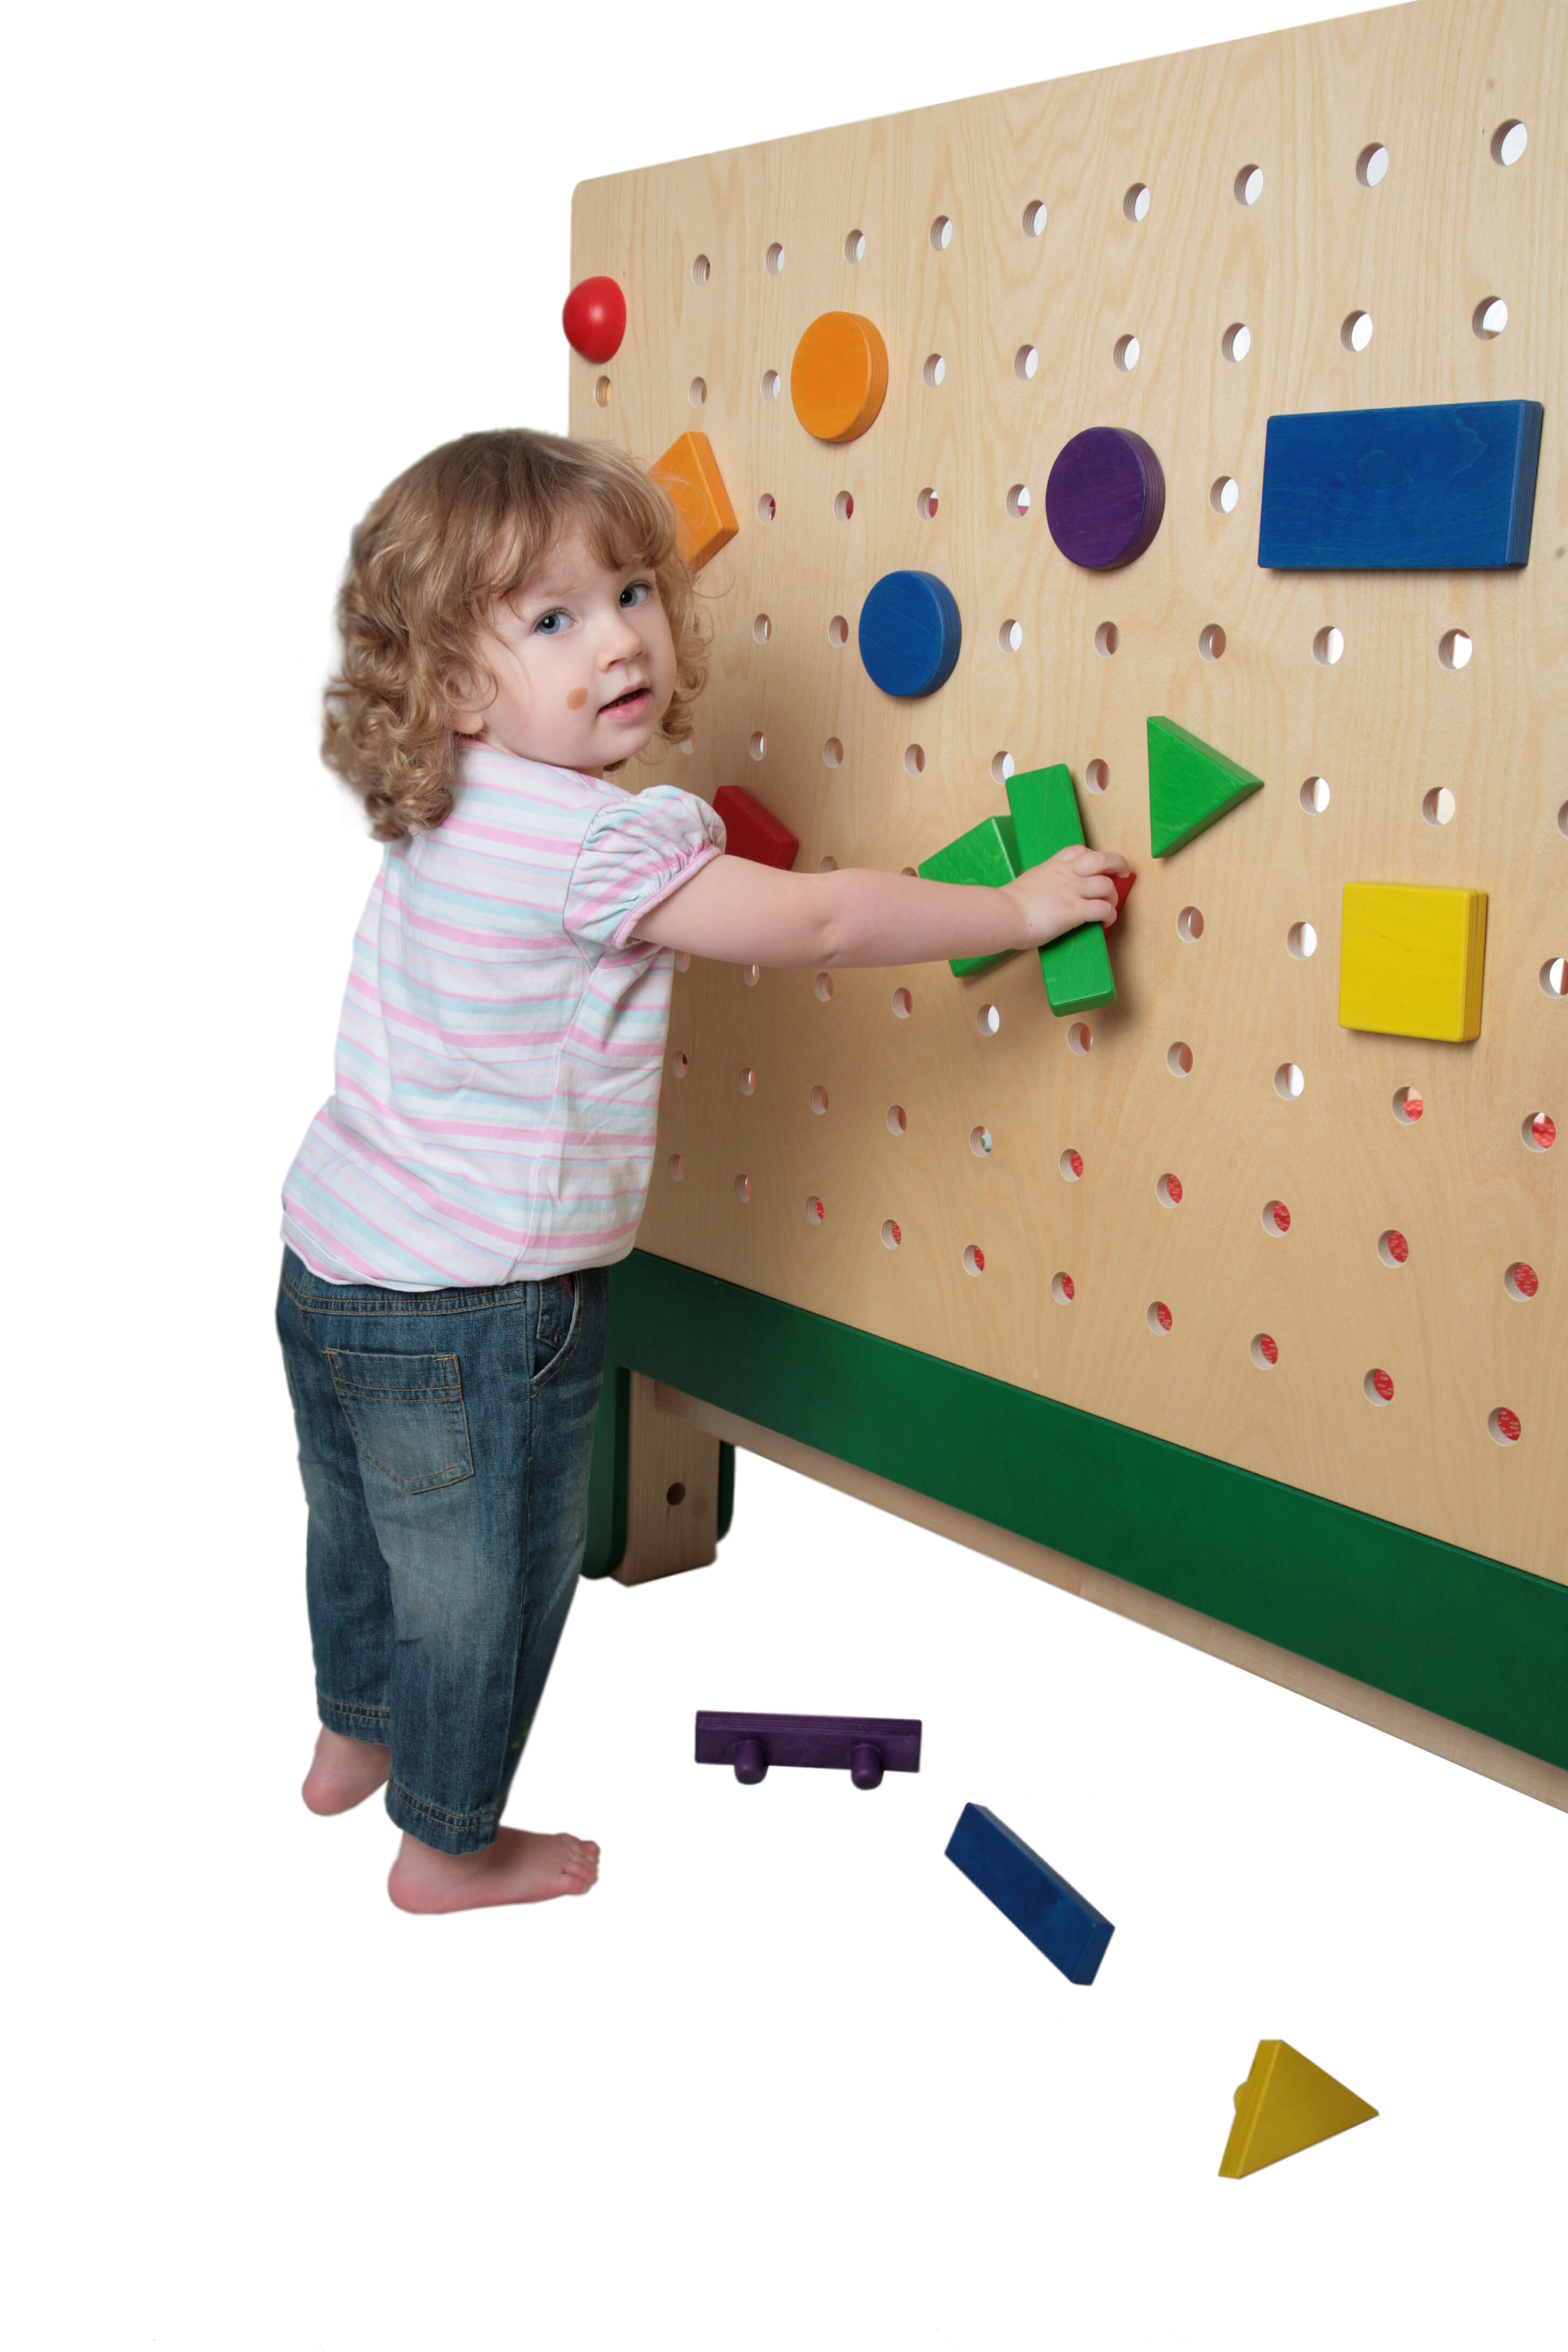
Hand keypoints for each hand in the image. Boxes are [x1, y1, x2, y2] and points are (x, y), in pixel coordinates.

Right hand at [1004, 846, 1128, 948]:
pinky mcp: (1076, 911)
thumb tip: (1037, 895)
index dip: (1093, 856)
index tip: (1097, 865)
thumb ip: (1038, 885)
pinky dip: (1110, 915)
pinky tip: (1106, 922)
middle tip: (1124, 872)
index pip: (1079, 851)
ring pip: (1107, 884)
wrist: (1004, 913)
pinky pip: (1104, 909)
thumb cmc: (1007, 904)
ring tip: (1110, 906)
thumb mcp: (1026, 884)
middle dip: (1118, 864)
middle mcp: (1066, 874)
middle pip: (1102, 859)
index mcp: (1052, 866)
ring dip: (1114, 896)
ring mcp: (1073, 891)